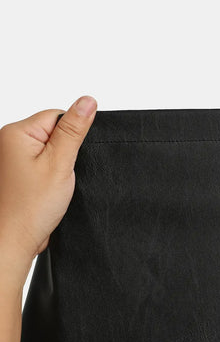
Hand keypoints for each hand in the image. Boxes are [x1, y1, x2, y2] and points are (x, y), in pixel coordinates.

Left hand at [0, 96, 96, 266]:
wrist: (13, 240)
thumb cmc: (30, 208)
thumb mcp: (60, 163)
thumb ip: (75, 130)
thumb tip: (88, 101)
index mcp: (15, 133)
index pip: (56, 116)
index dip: (71, 137)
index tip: (68, 159)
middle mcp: (9, 142)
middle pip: (53, 132)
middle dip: (64, 153)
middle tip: (58, 175)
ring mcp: (12, 159)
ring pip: (49, 150)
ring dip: (58, 166)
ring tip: (51, 186)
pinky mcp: (17, 174)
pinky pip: (42, 165)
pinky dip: (50, 177)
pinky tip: (47, 191)